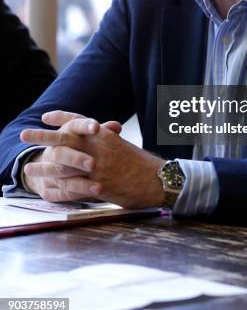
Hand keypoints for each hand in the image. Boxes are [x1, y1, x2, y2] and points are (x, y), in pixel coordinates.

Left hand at [21, 111, 164, 207]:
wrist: (158, 179)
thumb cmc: (141, 162)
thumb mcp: (122, 145)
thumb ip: (107, 138)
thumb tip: (100, 130)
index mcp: (104, 135)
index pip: (79, 120)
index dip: (61, 117)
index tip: (45, 116)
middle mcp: (98, 148)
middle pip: (64, 139)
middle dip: (42, 136)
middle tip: (24, 135)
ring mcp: (97, 167)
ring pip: (63, 166)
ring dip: (43, 168)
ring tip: (28, 170)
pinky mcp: (99, 186)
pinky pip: (72, 189)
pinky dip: (57, 192)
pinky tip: (46, 193)